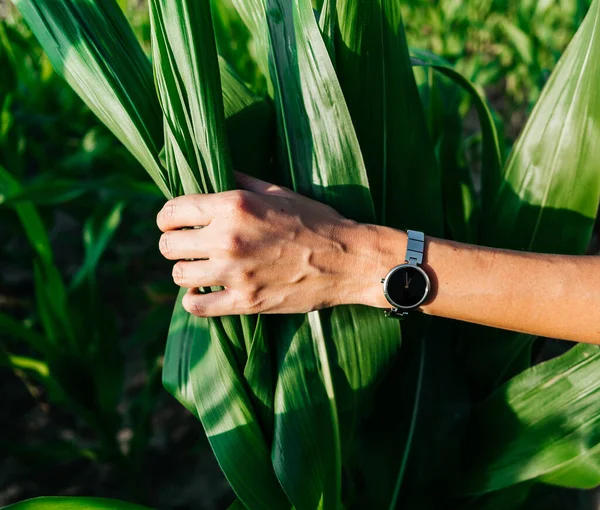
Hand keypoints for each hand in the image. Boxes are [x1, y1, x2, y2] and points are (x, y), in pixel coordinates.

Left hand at [156, 173, 386, 316]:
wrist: (348, 260)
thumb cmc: (316, 222)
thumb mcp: (279, 191)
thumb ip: (241, 181)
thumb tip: (215, 170)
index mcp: (234, 206)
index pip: (172, 212)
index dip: (168, 218)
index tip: (176, 223)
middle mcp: (228, 239)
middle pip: (168, 245)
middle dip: (174, 244)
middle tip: (188, 246)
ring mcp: (235, 274)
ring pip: (179, 275)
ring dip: (186, 270)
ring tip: (201, 268)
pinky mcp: (245, 302)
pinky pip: (196, 306)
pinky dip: (194, 300)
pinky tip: (204, 291)